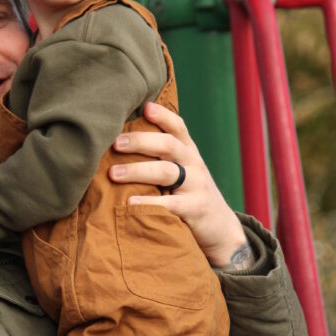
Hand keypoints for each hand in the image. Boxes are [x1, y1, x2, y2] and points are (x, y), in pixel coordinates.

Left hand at [108, 102, 247, 267]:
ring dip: (137, 171)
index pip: (177, 127)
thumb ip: (160, 156)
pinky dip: (148, 203)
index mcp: (188, 151)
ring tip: (113, 173)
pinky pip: (170, 204)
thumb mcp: (182, 170)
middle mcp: (193, 164)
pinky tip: (129, 203)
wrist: (221, 228)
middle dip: (140, 141)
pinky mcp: (195, 209)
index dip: (163, 115)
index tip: (145, 107)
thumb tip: (118, 140)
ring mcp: (196, 186)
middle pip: (168, 145)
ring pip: (166, 172)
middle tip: (115, 143)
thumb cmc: (189, 194)